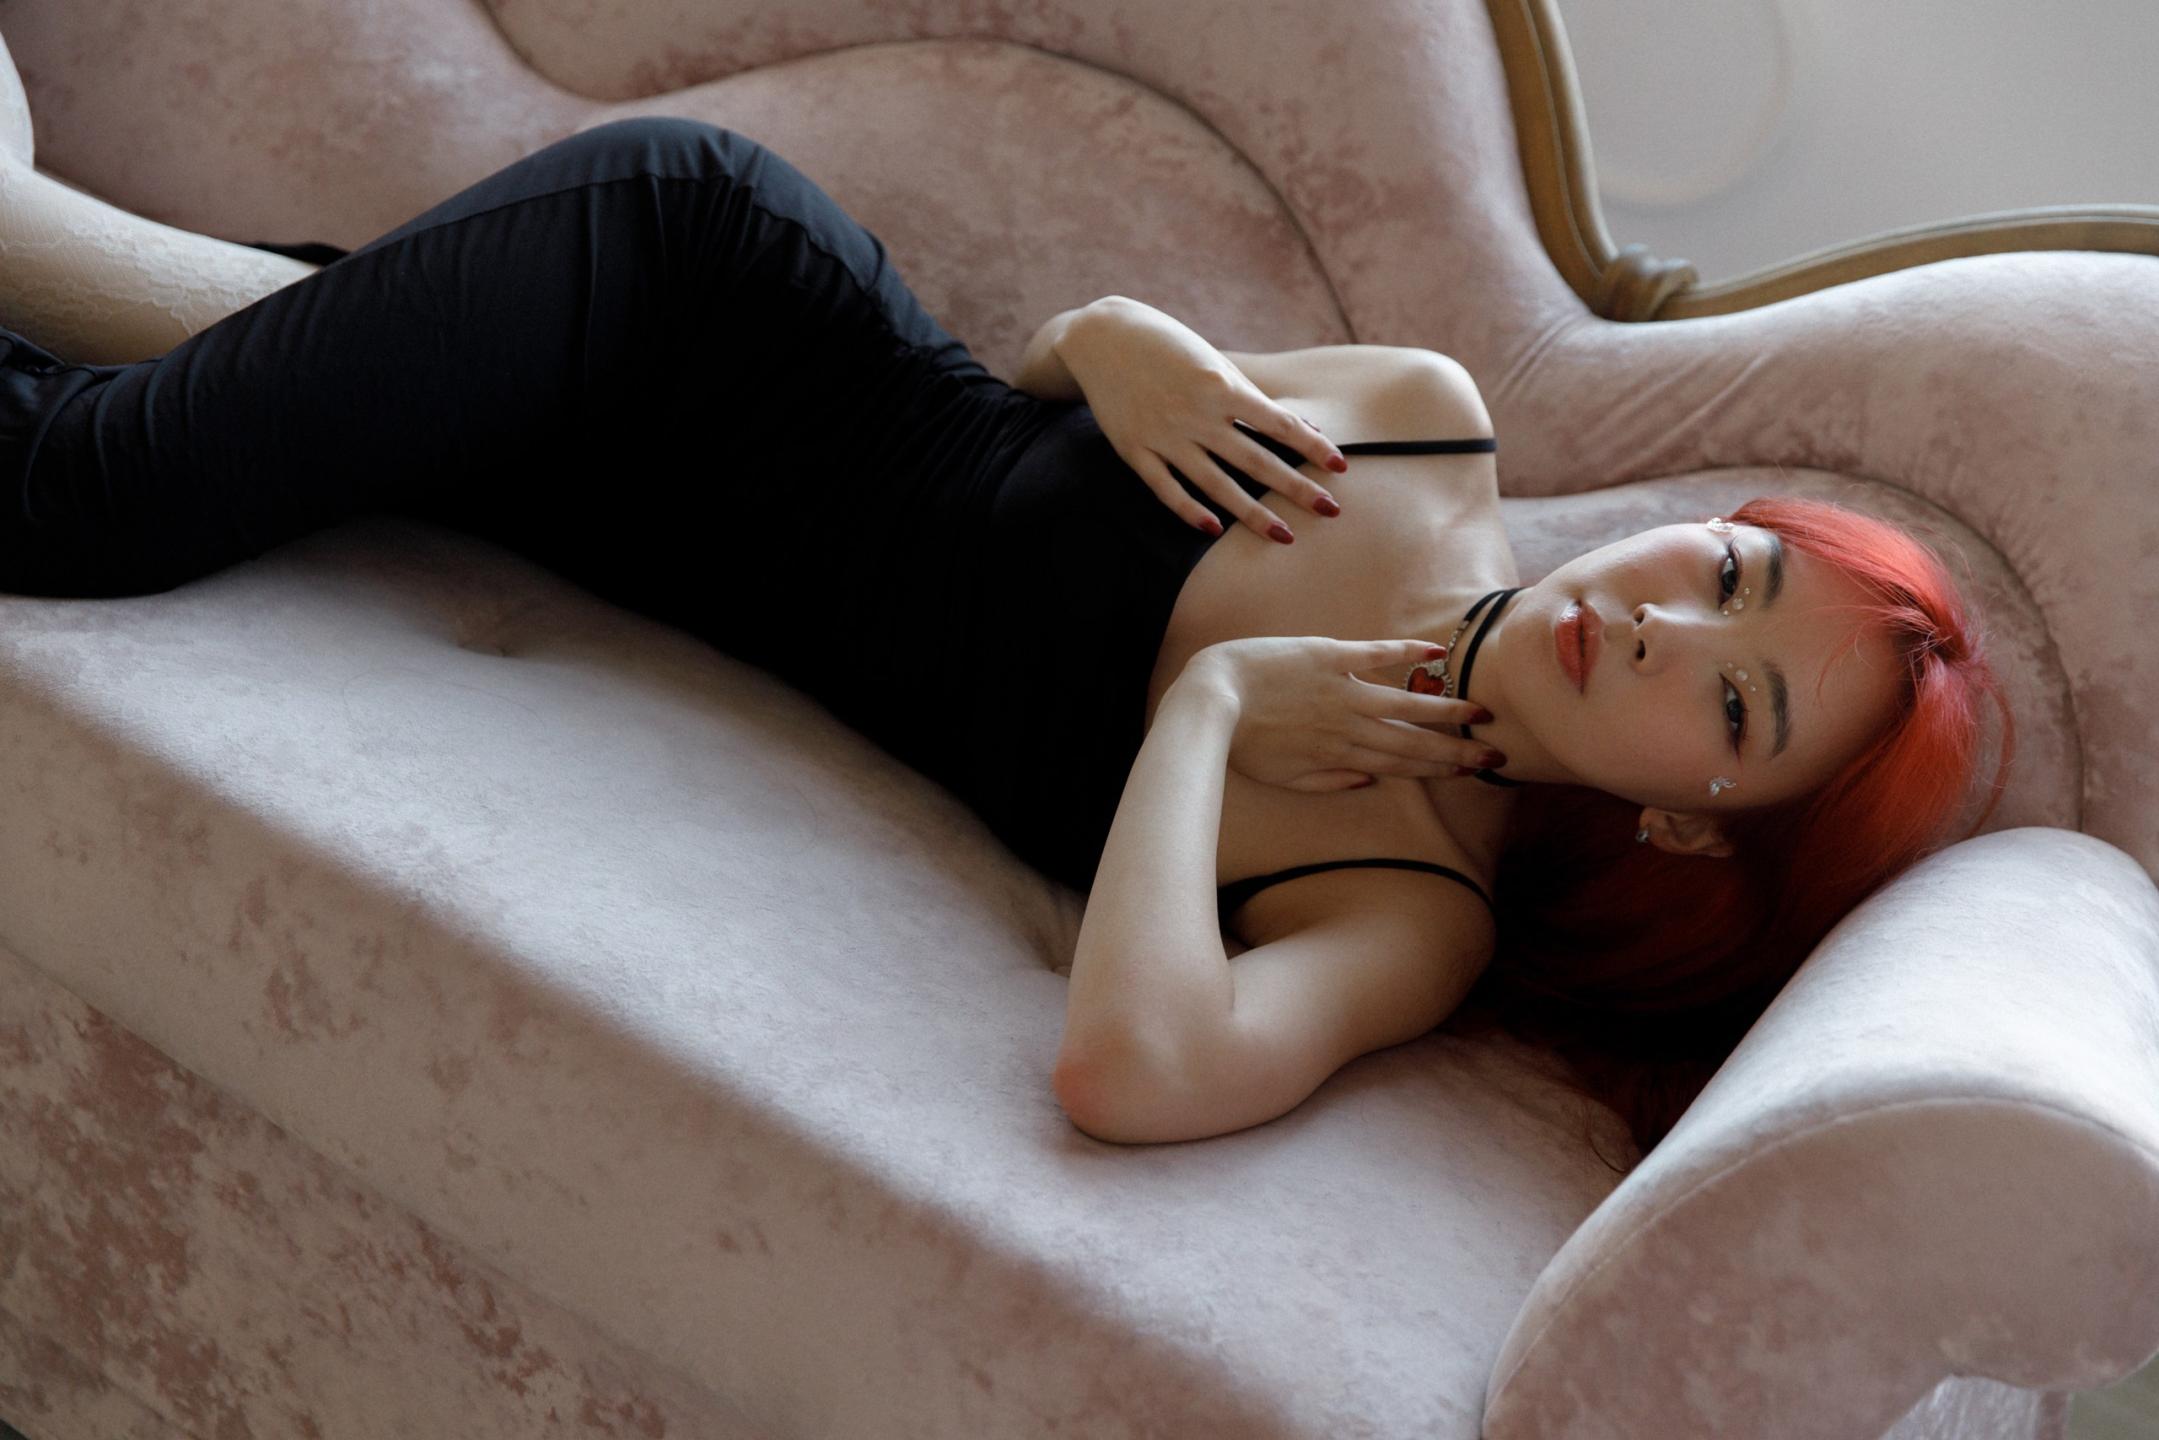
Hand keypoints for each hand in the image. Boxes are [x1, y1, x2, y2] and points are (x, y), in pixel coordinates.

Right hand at [1056, 297, 1346, 541]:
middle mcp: (1196, 414)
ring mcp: (1164, 436)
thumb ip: (1247, 396)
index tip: (1340, 467)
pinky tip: (1214, 529)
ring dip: (1252, 514)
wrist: (1101, 338)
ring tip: (1284, 536)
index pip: (1278, 423)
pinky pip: (1166, 489)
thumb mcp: (1212, 361)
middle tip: (1331, 511)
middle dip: (1296, 488)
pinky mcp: (1134, 450)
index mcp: (1220, 386)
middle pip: (1255, 461)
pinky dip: (1190, 510)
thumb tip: (1297, 428)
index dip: (1312, 446)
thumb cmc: (1168, 345)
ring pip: (1215, 484)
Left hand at [1181, 636, 1505, 792]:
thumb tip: (1370, 781)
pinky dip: (1406, 652)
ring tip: (1479, 711)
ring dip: (1444, 708)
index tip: (1472, 771)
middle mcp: (1349, 726)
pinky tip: (1436, 651)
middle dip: (1456, 749)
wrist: (1211, 699)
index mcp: (1339, 755)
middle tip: (1497, 753)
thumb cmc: (1240, 742)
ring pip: (1405, 702)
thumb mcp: (1282, 777)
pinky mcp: (1329, 657)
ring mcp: (1342, 690)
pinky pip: (1376, 654)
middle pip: (1412, 740)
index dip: (1438, 768)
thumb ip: (1328, 781)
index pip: (1399, 763)